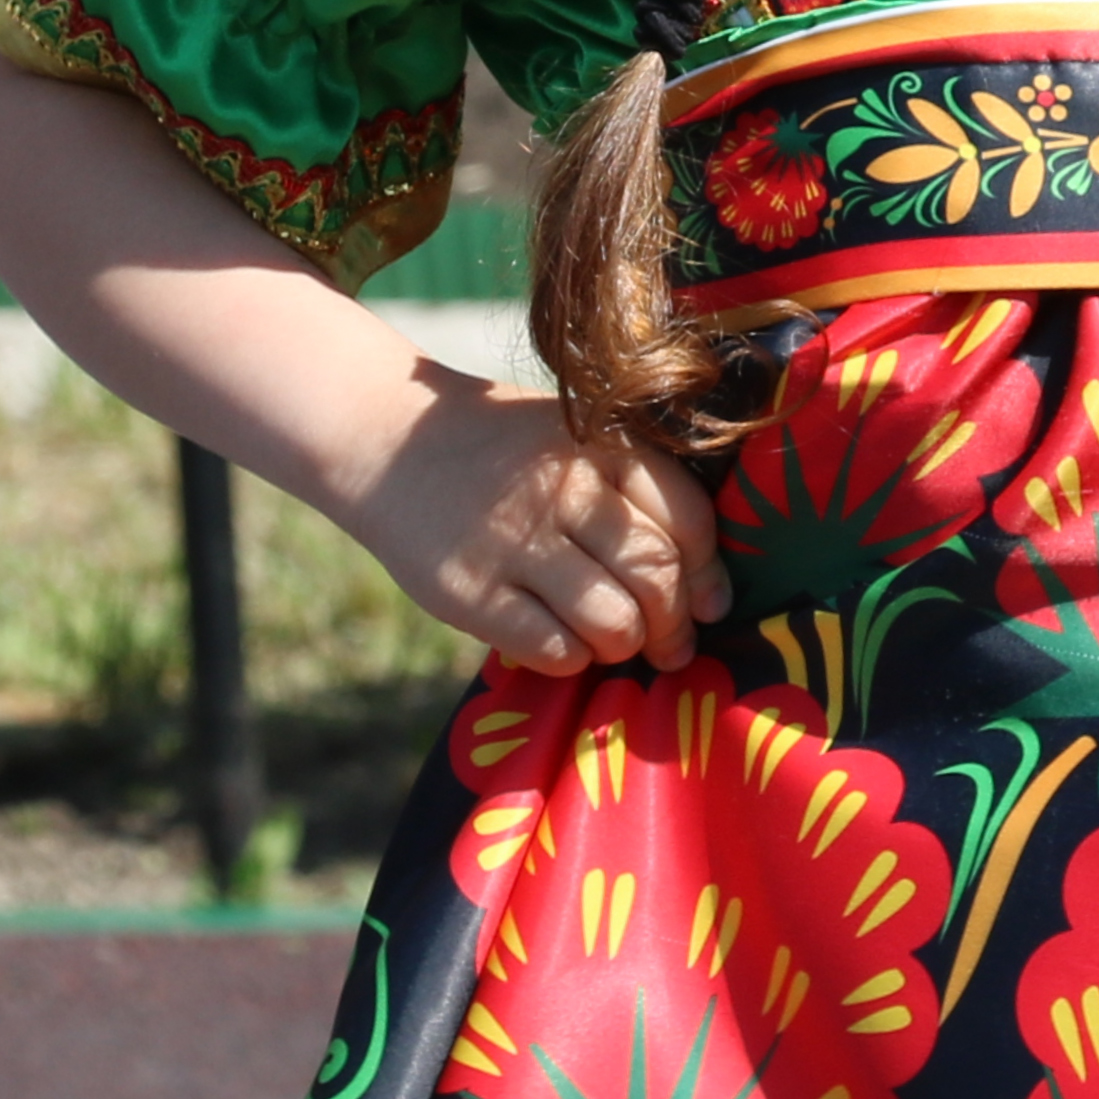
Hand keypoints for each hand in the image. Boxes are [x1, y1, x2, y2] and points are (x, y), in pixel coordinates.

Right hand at [333, 382, 723, 676]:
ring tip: (614, 640)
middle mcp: (561, 489)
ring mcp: (512, 541)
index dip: (707, 574)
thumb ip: (639, 496)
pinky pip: (554, 649)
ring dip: (625, 645)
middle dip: (676, 625)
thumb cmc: (507, 456)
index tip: (708, 602)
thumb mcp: (575, 441)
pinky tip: (561, 639)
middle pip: (656, 577)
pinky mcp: (470, 592)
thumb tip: (710, 594)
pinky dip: (572, 657)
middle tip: (671, 643)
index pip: (688, 521)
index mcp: (600, 444)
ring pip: (613, 622)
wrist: (389, 444)